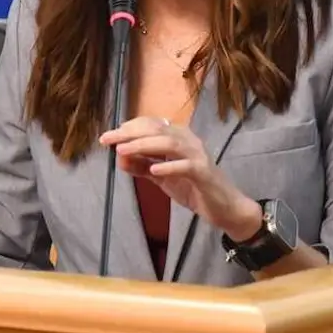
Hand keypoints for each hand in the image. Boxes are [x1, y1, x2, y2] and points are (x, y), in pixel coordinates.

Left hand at [99, 117, 261, 240]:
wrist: (224, 208)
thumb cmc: (193, 188)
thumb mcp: (162, 178)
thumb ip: (142, 167)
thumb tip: (119, 158)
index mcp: (179, 138)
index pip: (151, 125)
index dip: (129, 128)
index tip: (109, 136)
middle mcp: (189, 141)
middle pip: (157, 130)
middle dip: (130, 134)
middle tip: (108, 140)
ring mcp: (198, 155)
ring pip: (170, 143)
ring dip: (144, 146)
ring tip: (123, 151)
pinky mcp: (204, 173)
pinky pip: (186, 166)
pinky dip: (169, 166)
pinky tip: (153, 170)